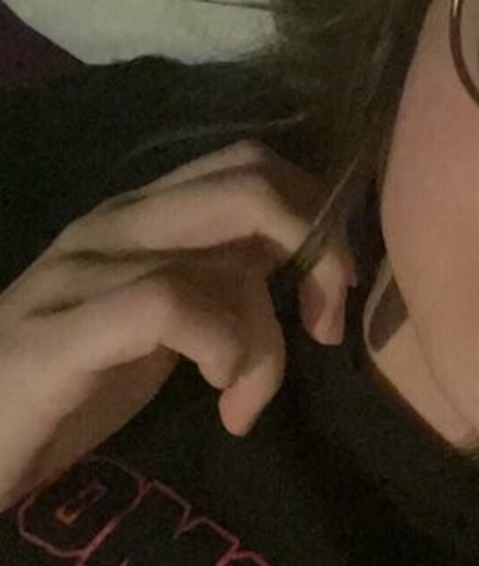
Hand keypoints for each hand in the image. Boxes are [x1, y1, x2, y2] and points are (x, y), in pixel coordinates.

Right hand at [0, 138, 356, 512]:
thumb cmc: (67, 397)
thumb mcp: (164, 332)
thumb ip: (222, 289)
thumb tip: (310, 275)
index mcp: (139, 217)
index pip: (249, 163)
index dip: (316, 215)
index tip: (333, 293)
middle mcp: (111, 227)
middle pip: (249, 183)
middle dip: (317, 250)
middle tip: (322, 330)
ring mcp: (79, 275)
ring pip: (220, 259)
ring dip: (265, 340)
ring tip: (246, 402)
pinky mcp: (58, 336)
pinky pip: (170, 307)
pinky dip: (223, 351)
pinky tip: (221, 400)